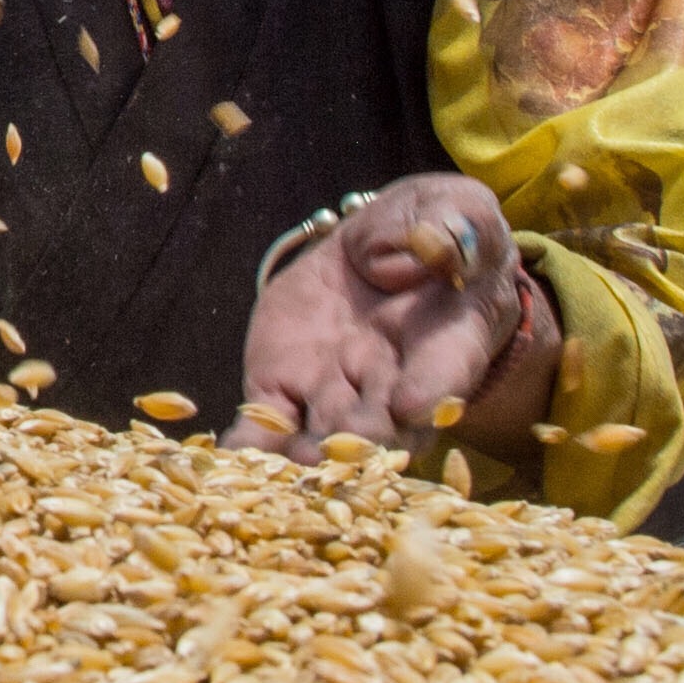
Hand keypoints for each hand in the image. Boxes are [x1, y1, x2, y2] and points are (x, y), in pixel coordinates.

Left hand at [226, 174, 543, 462]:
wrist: (389, 250)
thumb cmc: (440, 231)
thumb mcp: (456, 212)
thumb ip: (453, 225)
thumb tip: (436, 242)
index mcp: (447, 338)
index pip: (445, 369)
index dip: (432, 388)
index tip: (413, 405)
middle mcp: (393, 381)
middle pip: (381, 422)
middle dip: (357, 441)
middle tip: (329, 454)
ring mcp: (335, 390)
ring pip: (323, 434)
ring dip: (302, 457)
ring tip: (278, 470)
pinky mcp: (283, 385)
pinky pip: (265, 421)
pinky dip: (249, 443)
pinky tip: (227, 457)